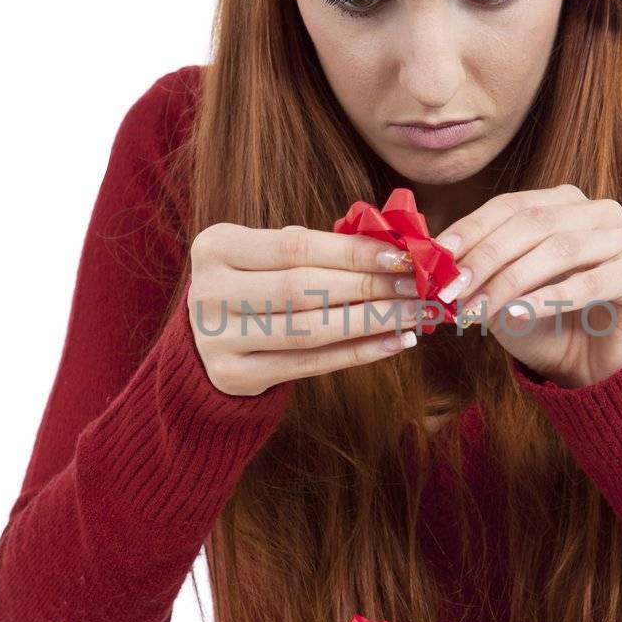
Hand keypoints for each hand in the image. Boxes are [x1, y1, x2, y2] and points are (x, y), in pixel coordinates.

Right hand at [188, 223, 421, 396]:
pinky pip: (309, 364)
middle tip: (418, 285)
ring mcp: (217, 338)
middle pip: (303, 288)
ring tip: (414, 314)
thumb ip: (316, 250)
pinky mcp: (235, 376)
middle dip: (369, 285)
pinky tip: (394, 342)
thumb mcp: (264, 257)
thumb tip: (393, 248)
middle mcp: (209, 292)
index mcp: (216, 247)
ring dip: (372, 321)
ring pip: (310, 329)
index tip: (402, 254)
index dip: (352, 251)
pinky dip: (358, 352)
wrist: (204, 343)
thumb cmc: (251, 287)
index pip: (295, 245)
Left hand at [433, 185, 621, 387]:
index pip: (511, 205)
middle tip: (453, 290)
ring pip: (559, 249)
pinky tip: (515, 314)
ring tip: (477, 310)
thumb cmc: (545, 325)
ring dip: (511, 281)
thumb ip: (476, 270)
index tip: (438, 256)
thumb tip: (432, 256)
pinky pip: (591, 282)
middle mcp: (598, 211)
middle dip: (487, 258)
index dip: (472, 229)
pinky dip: (548, 298)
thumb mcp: (501, 294)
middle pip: (533, 223)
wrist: (593, 368)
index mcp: (564, 202)